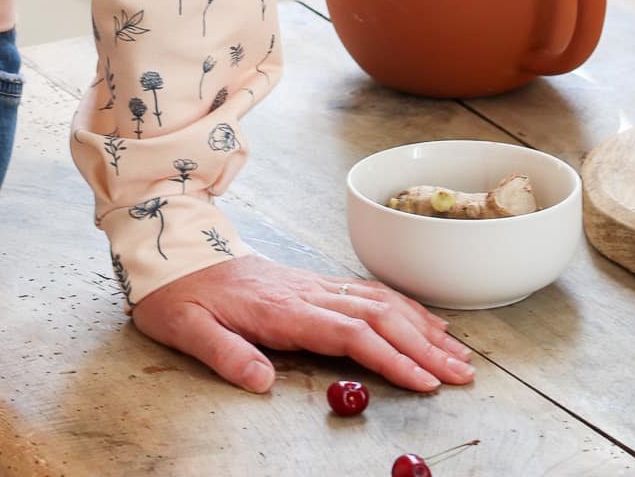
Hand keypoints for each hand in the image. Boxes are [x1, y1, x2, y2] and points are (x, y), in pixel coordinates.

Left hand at [130, 251, 475, 394]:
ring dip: (421, 326)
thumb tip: (262, 382)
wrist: (171, 251)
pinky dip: (402, 306)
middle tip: (463, 375)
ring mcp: (311, 285)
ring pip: (379, 300)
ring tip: (458, 353)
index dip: (392, 358)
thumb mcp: (187, 330)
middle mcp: (306, 293)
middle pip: (378, 316)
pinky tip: (422, 321)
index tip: (427, 384)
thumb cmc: (179, 295)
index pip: (351, 334)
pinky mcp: (310, 283)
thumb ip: (226, 355)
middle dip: (425, 346)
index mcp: (282, 310)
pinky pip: (366, 291)